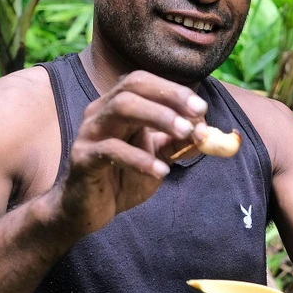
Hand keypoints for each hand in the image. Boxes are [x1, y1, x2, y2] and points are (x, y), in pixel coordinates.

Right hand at [51, 71, 211, 235]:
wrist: (86, 210)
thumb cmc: (122, 178)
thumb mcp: (157, 158)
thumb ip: (179, 144)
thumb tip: (210, 134)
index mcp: (117, 106)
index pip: (144, 82)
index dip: (174, 90)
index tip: (202, 108)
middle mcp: (100, 112)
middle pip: (133, 87)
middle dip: (169, 97)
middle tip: (198, 115)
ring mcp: (89, 133)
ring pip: (120, 108)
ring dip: (158, 117)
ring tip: (185, 134)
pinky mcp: (82, 159)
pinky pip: (110, 151)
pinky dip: (139, 159)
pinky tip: (161, 171)